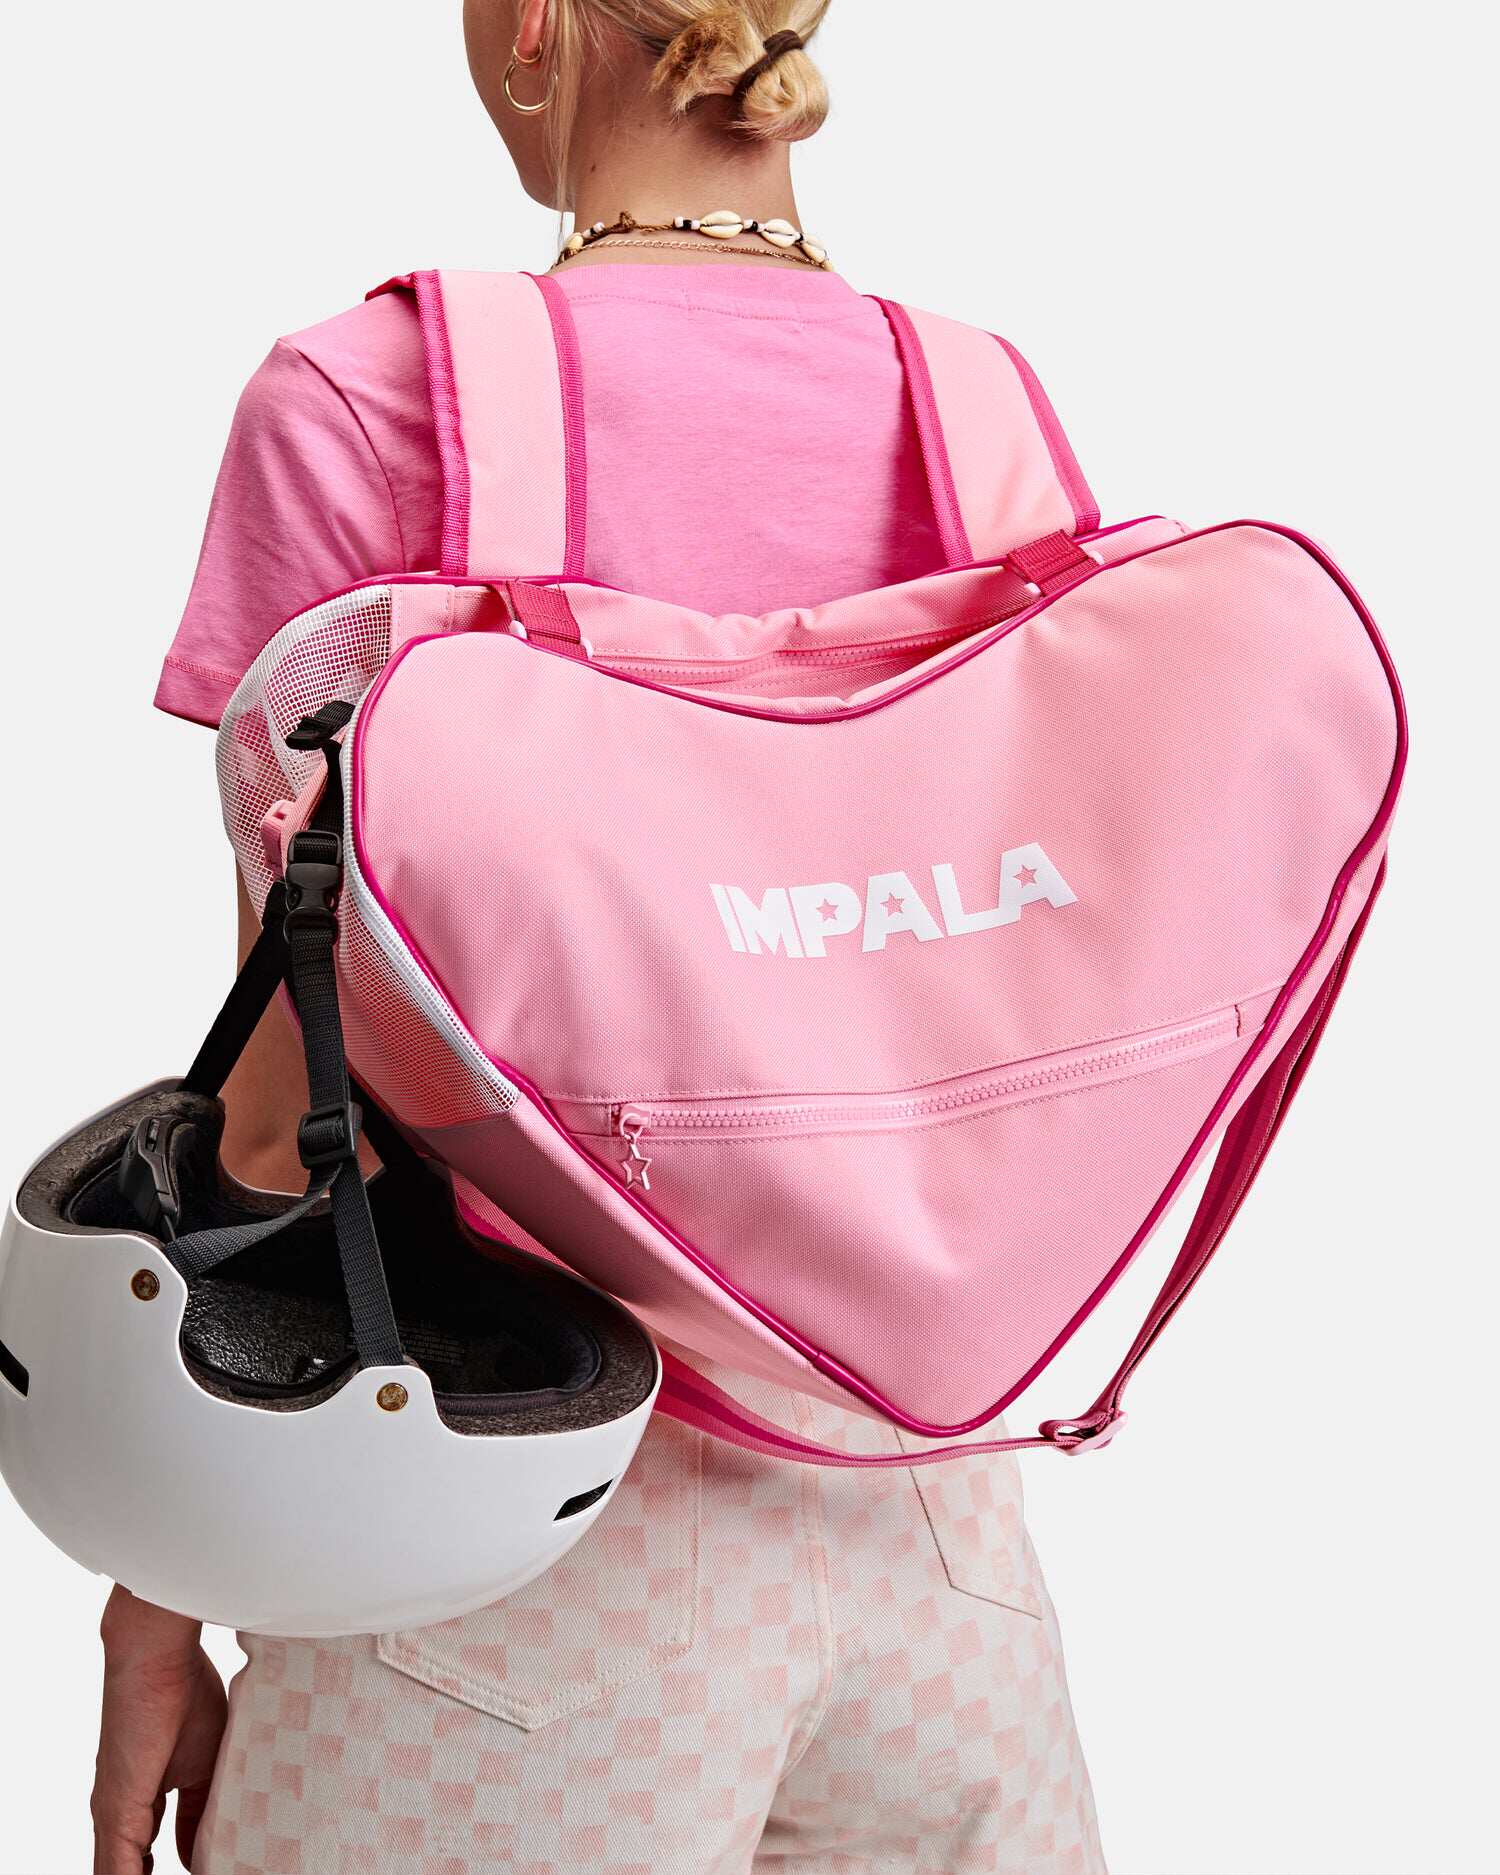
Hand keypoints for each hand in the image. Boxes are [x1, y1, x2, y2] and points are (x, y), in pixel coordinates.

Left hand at [92, 1585, 227, 1874]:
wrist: (156, 1657)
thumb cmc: (184, 1692)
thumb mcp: (204, 1761)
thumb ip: (200, 1807)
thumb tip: (197, 1853)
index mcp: (138, 1800)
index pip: (146, 1855)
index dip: (171, 1868)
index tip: (199, 1871)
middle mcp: (118, 1814)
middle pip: (132, 1870)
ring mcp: (112, 1816)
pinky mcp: (114, 1813)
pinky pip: (117, 1873)